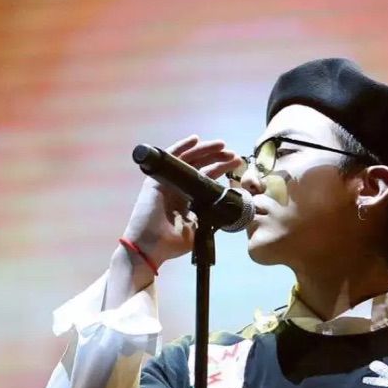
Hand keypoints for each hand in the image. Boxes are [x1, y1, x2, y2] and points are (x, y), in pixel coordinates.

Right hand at [120, 135, 242, 267]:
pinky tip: (195, 139)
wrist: (150, 248)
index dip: (221, 169)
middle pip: (200, 165)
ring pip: (189, 159)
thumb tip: (229, 208)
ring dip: (205, 150)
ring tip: (221, 145)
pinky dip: (182, 147)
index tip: (236, 165)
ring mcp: (168, 181)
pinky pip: (170, 158)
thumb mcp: (199, 228)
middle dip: (218, 158)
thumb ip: (210, 216)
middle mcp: (179, 186)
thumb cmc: (171, 242)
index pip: (208, 178)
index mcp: (189, 197)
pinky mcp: (157, 179)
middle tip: (234, 155)